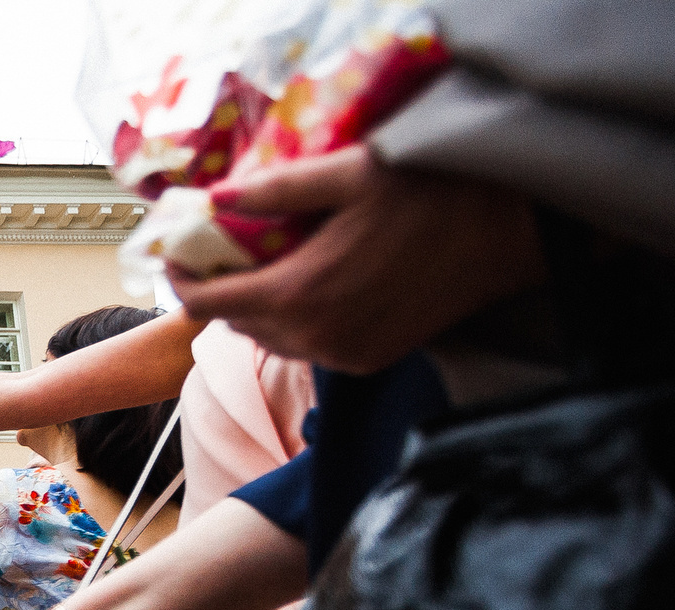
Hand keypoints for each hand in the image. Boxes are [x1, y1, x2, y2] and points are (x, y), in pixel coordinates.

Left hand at [168, 147, 543, 373]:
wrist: (507, 234)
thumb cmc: (430, 193)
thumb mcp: (349, 174)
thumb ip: (276, 190)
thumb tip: (214, 196)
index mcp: (296, 295)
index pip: (207, 304)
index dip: (181, 281)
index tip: (175, 258)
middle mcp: (312, 337)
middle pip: (235, 323)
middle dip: (219, 292)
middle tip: (221, 256)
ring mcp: (341, 356)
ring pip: (270, 340)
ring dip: (257, 310)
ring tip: (263, 269)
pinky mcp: (368, 361)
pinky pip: (308, 349)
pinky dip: (295, 323)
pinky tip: (310, 288)